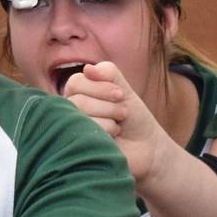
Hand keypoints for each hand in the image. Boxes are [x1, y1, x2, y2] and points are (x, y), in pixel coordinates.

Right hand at [63, 61, 180, 185]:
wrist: (147, 147)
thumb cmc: (134, 118)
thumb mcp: (123, 89)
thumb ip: (108, 73)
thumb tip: (88, 68)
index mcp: (77, 95)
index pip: (76, 82)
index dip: (100, 87)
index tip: (120, 95)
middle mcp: (69, 111)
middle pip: (77, 100)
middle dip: (107, 105)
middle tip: (123, 113)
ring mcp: (72, 130)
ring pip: (81, 116)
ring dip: (109, 119)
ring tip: (118, 127)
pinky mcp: (76, 146)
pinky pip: (85, 133)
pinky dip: (106, 133)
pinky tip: (113, 138)